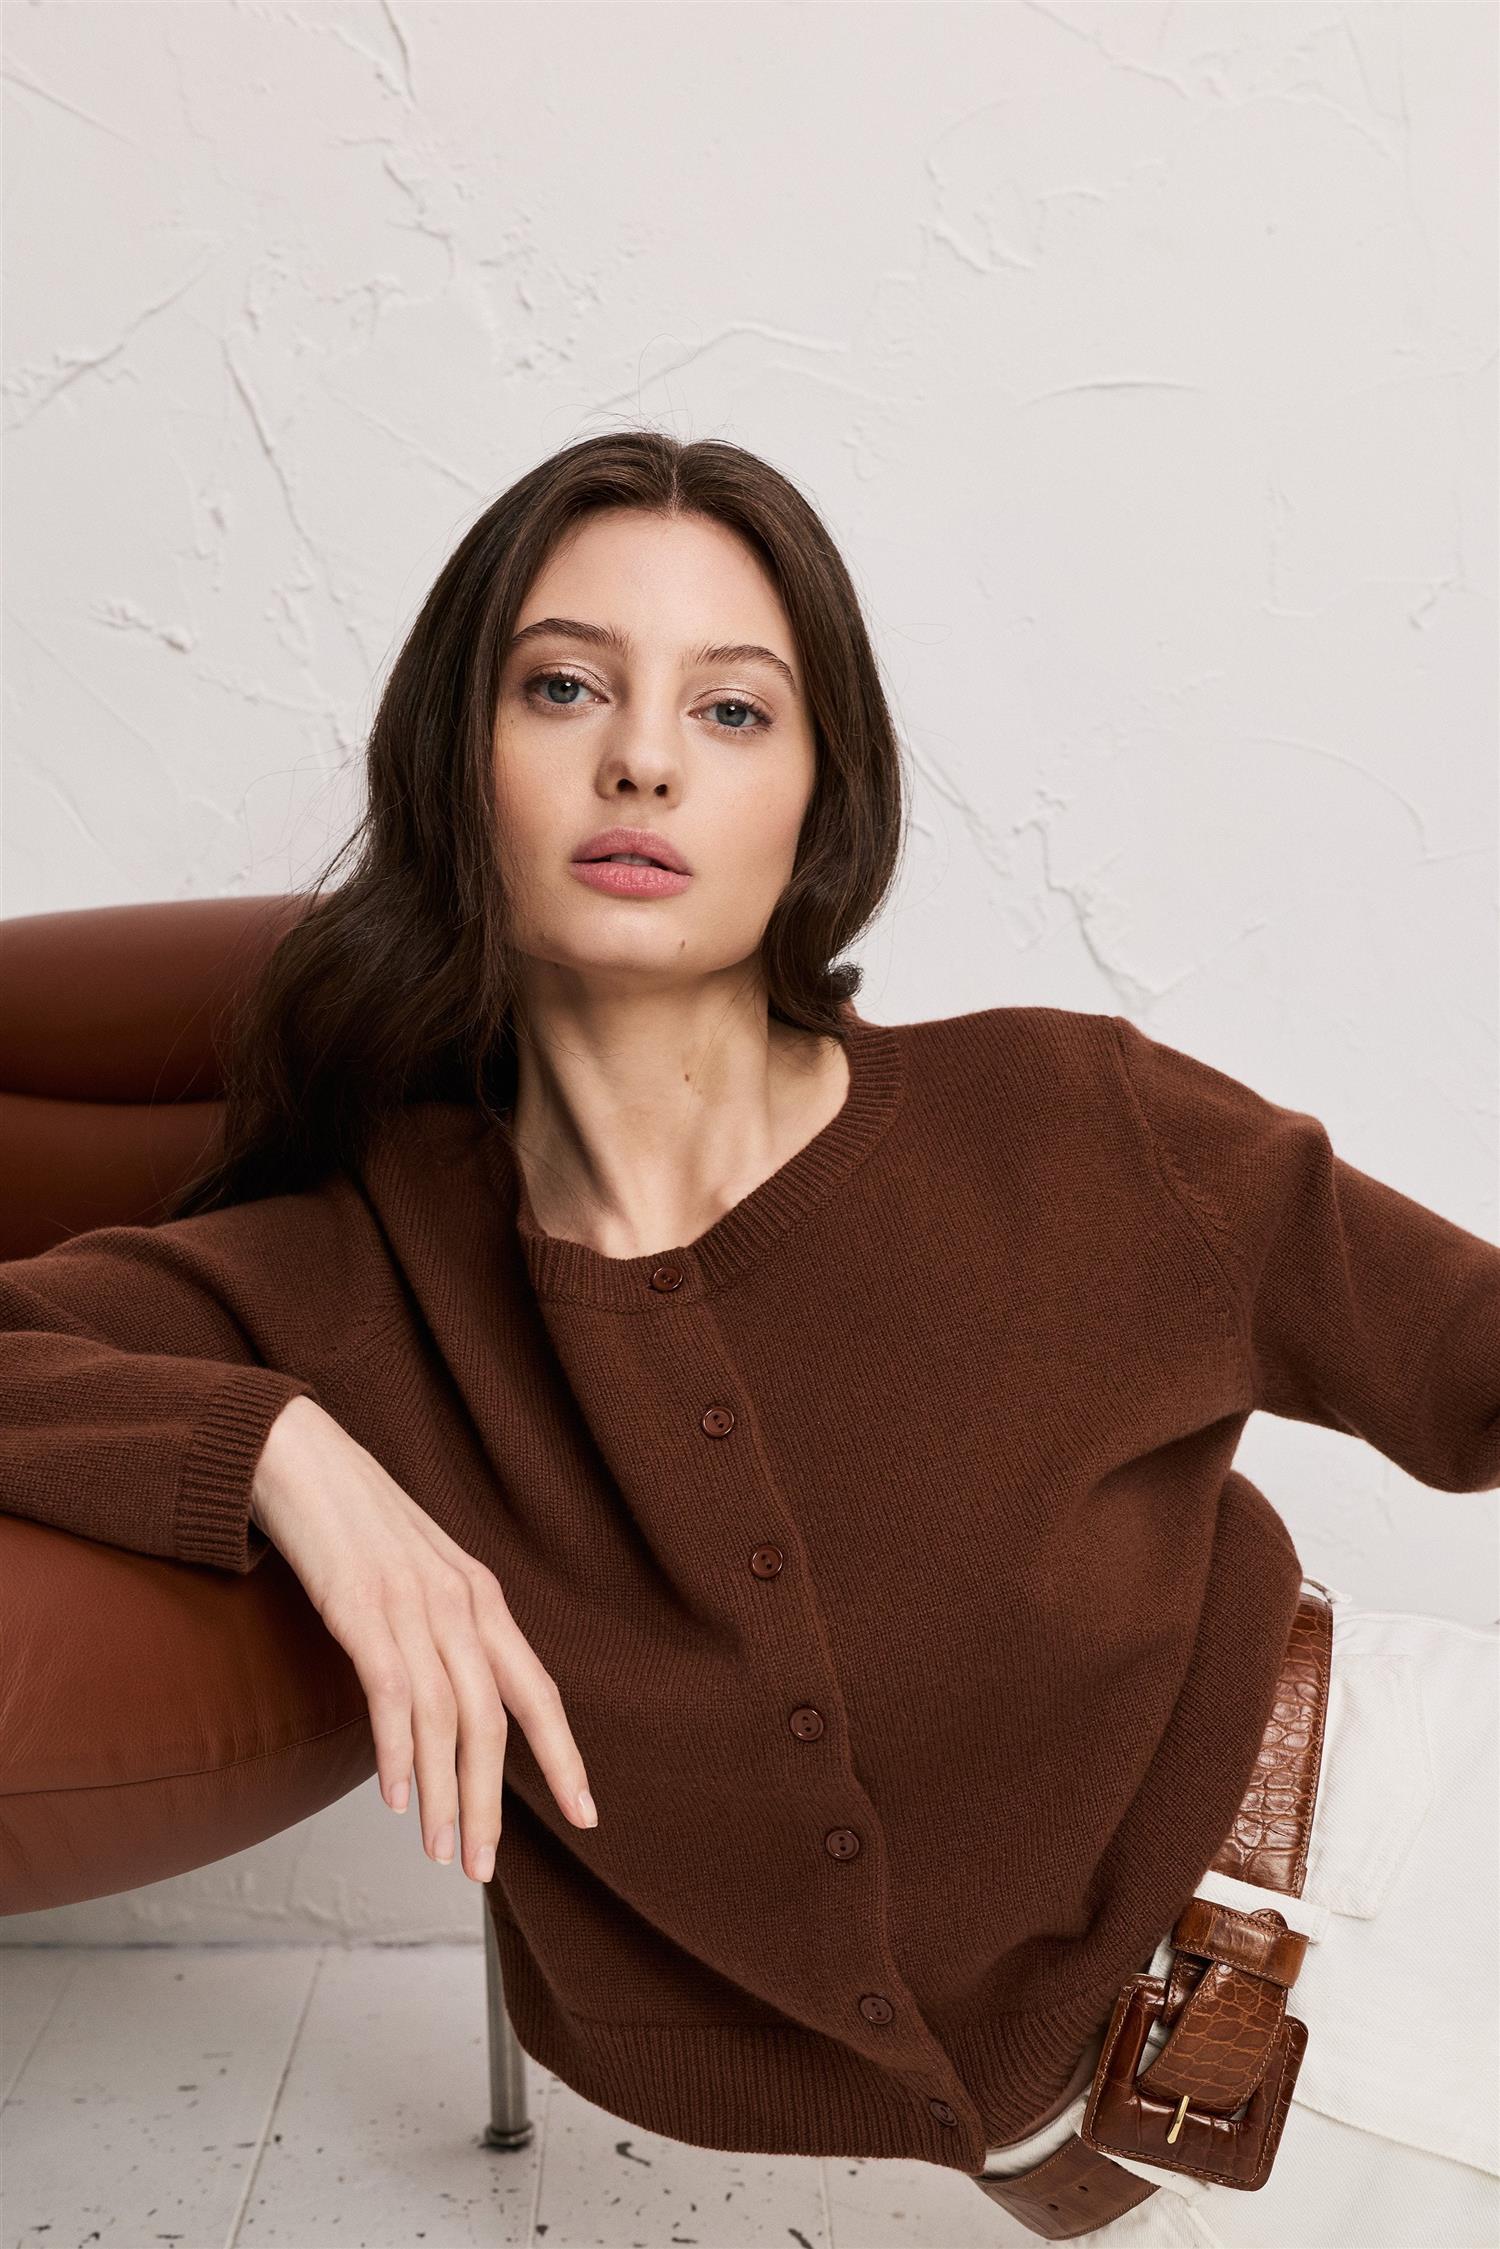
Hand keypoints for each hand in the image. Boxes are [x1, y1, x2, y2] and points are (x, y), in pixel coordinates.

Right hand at [249, 1394, 596, 1881]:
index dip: (565, 1756)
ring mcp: (411, 1603)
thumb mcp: (422, 1577)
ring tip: (440, 1854)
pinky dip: (395, 1749)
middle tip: (483, 1869)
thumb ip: (446, 1634)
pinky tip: (394, 1796)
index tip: (588, 1816)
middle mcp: (460, 1603)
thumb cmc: (358, 1525)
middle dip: (490, 1801)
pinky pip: (390, 1690)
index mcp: (483, 1599)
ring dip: (443, 1795)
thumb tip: (454, 1708)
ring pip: (444, 1718)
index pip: (538, 1691)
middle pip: (493, 1720)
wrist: (300, 1456)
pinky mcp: (360, 1605)